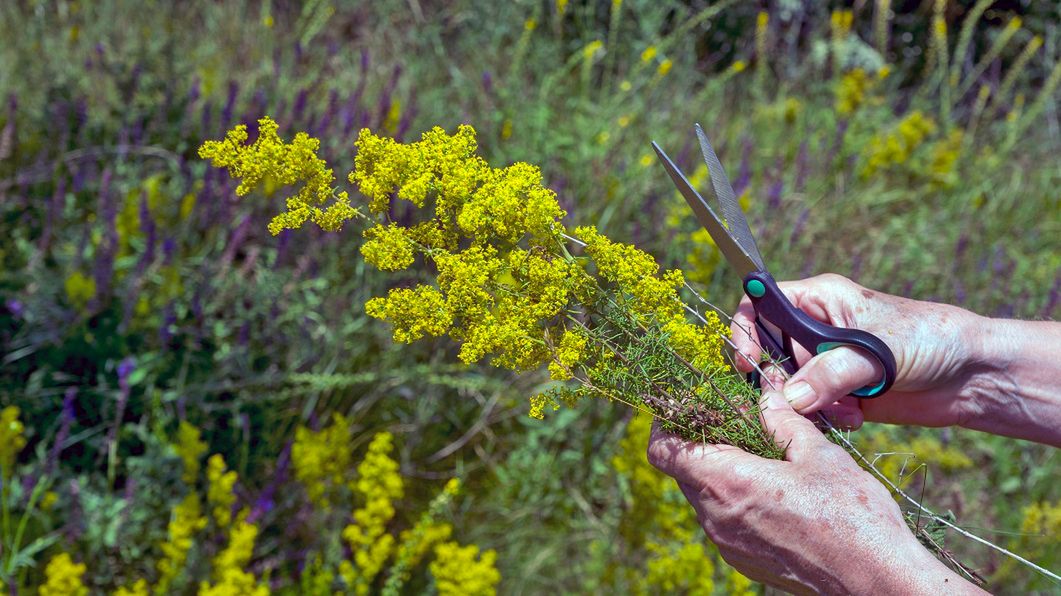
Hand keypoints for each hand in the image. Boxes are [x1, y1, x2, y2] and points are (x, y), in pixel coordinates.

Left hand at [647, 391, 981, 593]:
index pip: (664, 451)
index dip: (665, 426)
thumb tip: (764, 396)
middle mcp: (716, 517)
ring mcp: (727, 543)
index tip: (684, 409)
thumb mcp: (817, 454)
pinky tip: (771, 489)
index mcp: (727, 483)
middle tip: (734, 422)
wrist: (876, 581)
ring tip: (759, 454)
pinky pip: (723, 520)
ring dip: (719, 471)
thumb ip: (782, 421)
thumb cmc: (851, 516)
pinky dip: (734, 498)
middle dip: (700, 442)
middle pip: (683, 471)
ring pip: (703, 496)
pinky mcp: (744, 560)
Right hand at [731, 273, 986, 428]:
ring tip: (841, 411)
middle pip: (766, 354)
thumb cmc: (928, 339)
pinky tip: (854, 419)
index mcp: (817, 300)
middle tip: (797, 401)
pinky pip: (809, 410)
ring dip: (805, 405)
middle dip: (778, 382)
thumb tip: (789, 399)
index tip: (748, 363)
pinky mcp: (837, 394)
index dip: (745, 332)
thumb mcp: (876, 351)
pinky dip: (824, 419)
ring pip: (785, 388)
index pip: (760, 305)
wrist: (971, 376)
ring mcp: (823, 363)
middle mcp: (813, 330)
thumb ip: (829, 373)